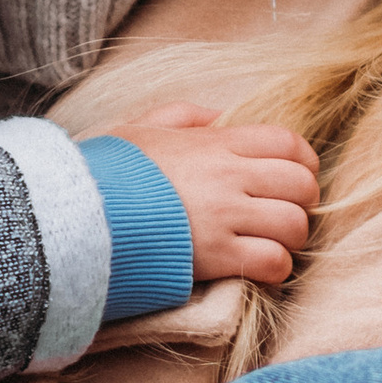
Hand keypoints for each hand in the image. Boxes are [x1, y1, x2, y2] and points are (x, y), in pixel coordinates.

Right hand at [119, 108, 318, 289]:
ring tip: (272, 241)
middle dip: (302, 201)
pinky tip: (259, 265)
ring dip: (290, 237)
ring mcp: (223, 216)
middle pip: (301, 184)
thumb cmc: (108, 171)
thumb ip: (186, 116)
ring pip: (294, 224)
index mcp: (214, 143)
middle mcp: (226, 177)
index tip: (295, 175)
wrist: (78, 213)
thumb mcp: (142, 128)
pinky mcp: (215, 256)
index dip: (303, 160)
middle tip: (283, 212)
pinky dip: (276, 267)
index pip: (287, 143)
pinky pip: (273, 261)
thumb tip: (221, 115)